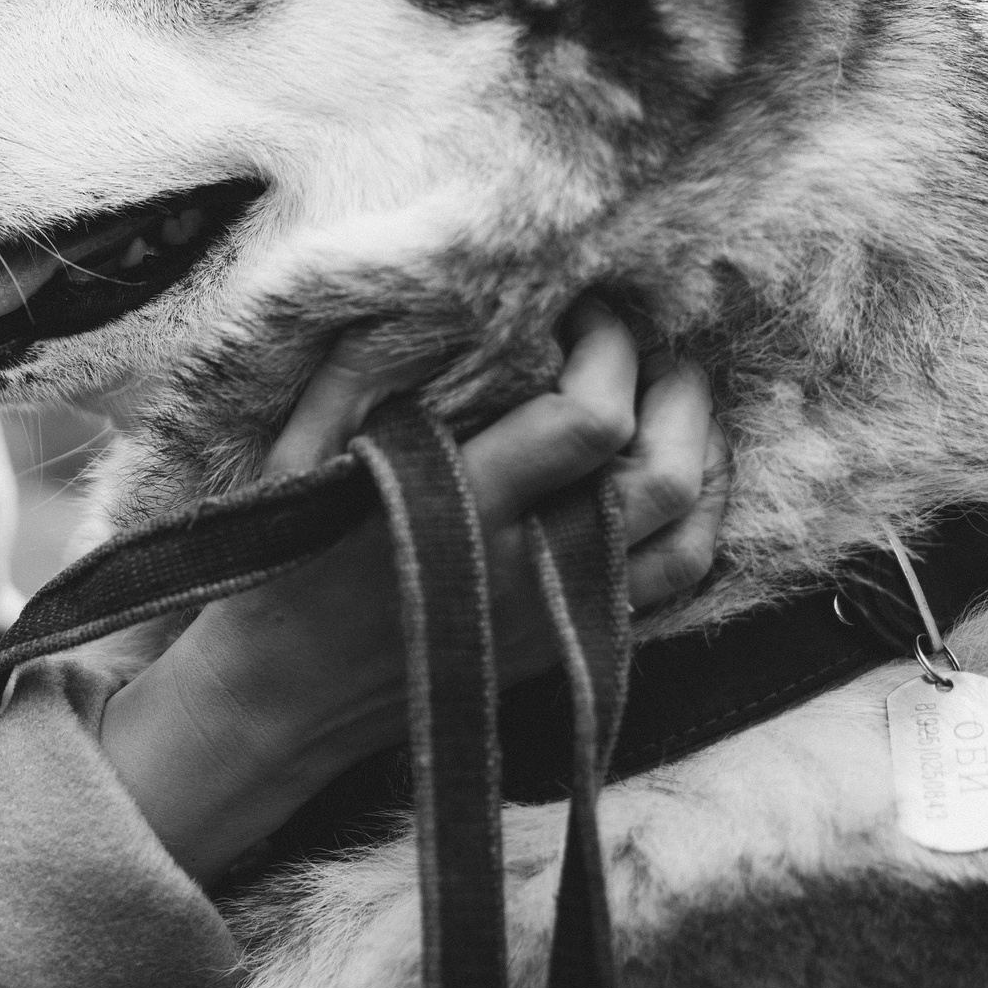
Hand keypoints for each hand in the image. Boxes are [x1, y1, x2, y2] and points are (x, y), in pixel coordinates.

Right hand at [99, 303, 726, 882]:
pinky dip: (699, 523)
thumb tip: (418, 290)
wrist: (282, 697)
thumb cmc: (284, 562)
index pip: (588, 418)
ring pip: (690, 535)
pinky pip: (676, 589)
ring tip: (677, 397)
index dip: (607, 350)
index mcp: (462, 507)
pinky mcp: (571, 649)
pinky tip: (683, 475)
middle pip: (663, 474)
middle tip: (653, 342)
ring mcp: (559, 618)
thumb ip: (354, 371)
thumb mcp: (297, 456)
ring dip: (704, 453)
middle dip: (677, 391)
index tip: (582, 310)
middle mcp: (529, 569)